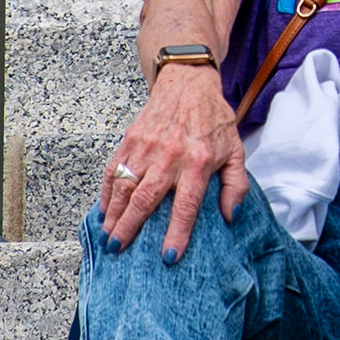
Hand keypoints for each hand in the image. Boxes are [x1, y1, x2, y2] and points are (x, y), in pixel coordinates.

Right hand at [103, 60, 249, 257]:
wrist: (188, 83)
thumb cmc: (213, 120)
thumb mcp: (236, 150)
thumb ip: (235, 184)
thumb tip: (231, 215)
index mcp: (197, 161)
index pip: (186, 204)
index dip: (177, 232)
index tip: (169, 256)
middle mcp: (169, 156)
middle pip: (145, 198)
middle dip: (130, 227)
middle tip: (119, 249)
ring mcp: (146, 147)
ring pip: (124, 186)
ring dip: (113, 214)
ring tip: (108, 236)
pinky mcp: (130, 139)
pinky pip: (113, 170)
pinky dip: (105, 192)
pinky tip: (103, 210)